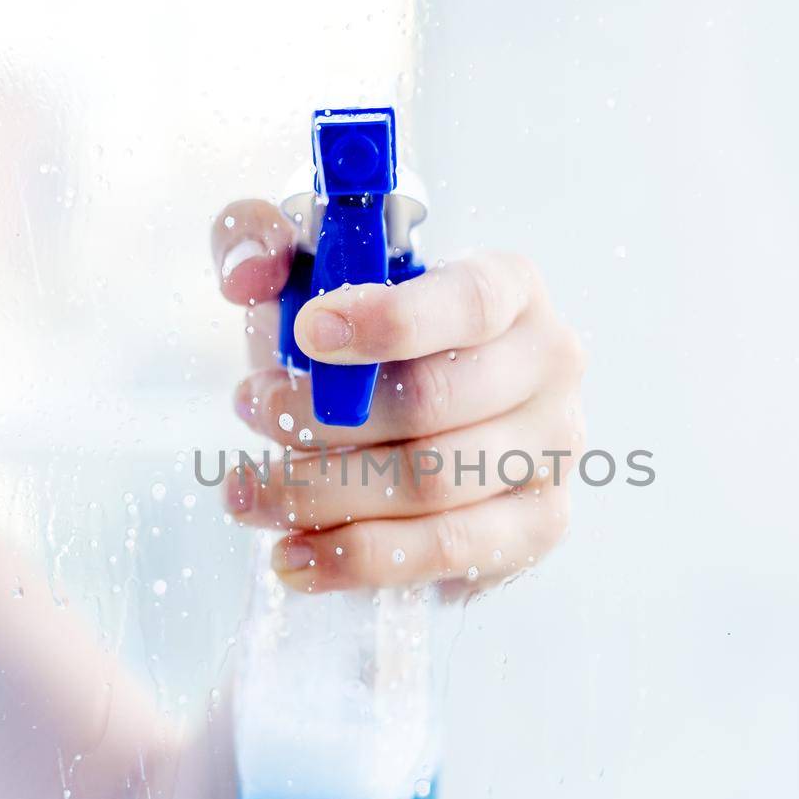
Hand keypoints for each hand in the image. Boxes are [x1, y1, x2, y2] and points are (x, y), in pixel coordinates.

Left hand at [211, 199, 586, 594]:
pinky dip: (359, 560)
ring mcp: (552, 450)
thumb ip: (259, 238)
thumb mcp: (305, 269)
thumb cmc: (361, 335)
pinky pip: (448, 551)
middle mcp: (549, 365)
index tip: (307, 332)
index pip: (469, 302)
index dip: (390, 320)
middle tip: (250, 412)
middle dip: (322, 417)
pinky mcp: (538, 525)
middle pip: (434, 404)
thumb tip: (250, 278)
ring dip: (322, 494)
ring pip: (432, 485)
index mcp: (510, 286)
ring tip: (246, 494)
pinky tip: (294, 557)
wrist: (411, 412)